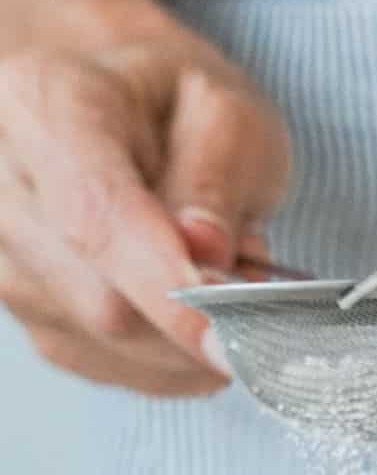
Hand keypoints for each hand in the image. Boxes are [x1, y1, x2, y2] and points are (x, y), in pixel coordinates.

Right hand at [0, 16, 290, 393]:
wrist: (124, 117)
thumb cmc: (178, 108)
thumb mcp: (225, 110)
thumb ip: (217, 175)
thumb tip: (206, 252)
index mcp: (43, 105)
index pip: (96, 218)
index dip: (167, 290)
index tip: (232, 340)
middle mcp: (3, 187)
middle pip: (104, 303)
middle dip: (200, 313)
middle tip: (255, 269)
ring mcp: (8, 262)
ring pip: (114, 348)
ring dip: (192, 333)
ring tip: (215, 268)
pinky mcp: (33, 319)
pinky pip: (118, 369)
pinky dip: (177, 355)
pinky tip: (190, 305)